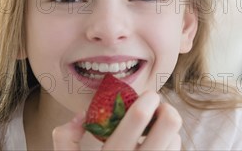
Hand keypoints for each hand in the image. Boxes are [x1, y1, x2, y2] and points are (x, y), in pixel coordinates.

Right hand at [52, 90, 181, 149]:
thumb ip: (65, 138)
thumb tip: (82, 115)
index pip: (139, 116)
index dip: (148, 98)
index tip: (147, 96)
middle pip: (170, 123)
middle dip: (166, 108)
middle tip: (156, 109)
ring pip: (176, 138)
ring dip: (167, 130)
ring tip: (152, 133)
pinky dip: (169, 144)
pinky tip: (155, 147)